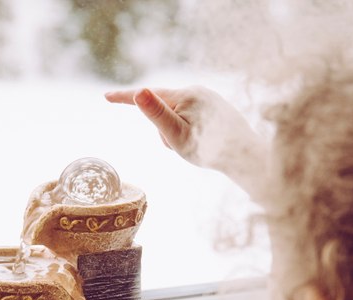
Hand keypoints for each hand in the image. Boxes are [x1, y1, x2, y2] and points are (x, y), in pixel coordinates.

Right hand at [105, 86, 269, 199]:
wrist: (245, 155)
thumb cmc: (210, 149)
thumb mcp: (177, 136)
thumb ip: (157, 115)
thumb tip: (139, 92)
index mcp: (184, 95)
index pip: (147, 96)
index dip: (125, 98)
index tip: (106, 96)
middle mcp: (197, 91)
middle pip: (164, 111)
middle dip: (164, 131)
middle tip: (181, 149)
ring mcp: (208, 98)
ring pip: (177, 117)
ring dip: (178, 134)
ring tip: (196, 147)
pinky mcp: (216, 107)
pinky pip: (191, 119)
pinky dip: (189, 132)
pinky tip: (205, 142)